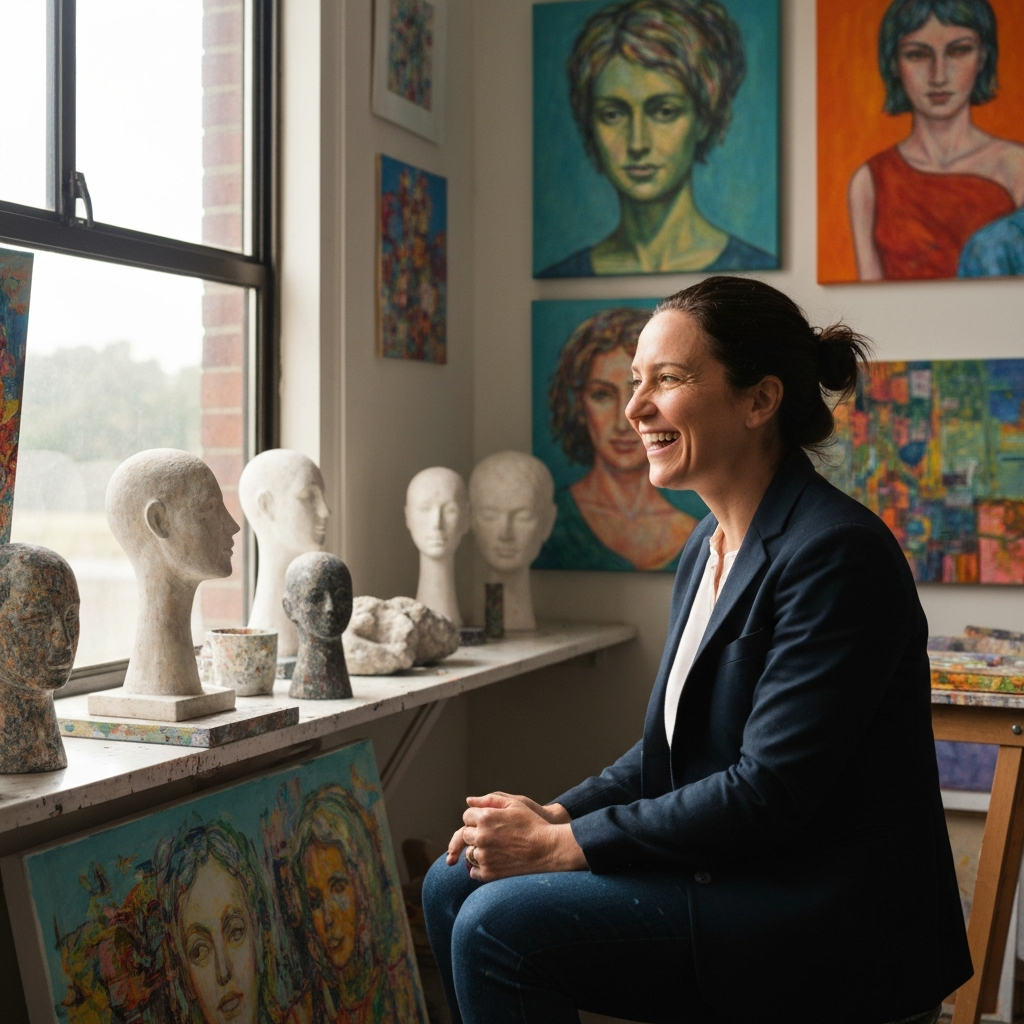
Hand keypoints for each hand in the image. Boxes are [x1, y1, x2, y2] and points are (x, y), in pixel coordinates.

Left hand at [446, 793, 585, 880]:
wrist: (548, 849)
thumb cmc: (533, 824)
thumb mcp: (515, 804)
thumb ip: (490, 800)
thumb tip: (469, 800)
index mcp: (486, 817)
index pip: (467, 816)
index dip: (477, 818)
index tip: (489, 822)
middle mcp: (481, 836)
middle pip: (465, 834)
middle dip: (476, 834)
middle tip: (495, 836)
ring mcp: (484, 856)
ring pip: (470, 853)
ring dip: (479, 850)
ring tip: (498, 849)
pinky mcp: (489, 873)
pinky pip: (474, 871)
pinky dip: (481, 867)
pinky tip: (495, 862)